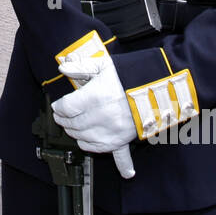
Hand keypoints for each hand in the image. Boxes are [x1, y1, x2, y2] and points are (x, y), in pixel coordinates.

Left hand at [52, 43, 137, 178]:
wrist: (157, 90)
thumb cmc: (130, 76)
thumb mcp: (104, 65)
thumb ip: (81, 66)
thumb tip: (63, 65)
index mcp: (95, 97)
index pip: (65, 108)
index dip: (58, 107)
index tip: (58, 106)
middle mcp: (101, 117)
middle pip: (72, 124)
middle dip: (63, 120)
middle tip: (61, 116)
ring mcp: (111, 132)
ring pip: (82, 138)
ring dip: (74, 132)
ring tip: (72, 126)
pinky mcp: (120, 141)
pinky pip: (101, 150)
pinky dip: (91, 146)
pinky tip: (87, 144)